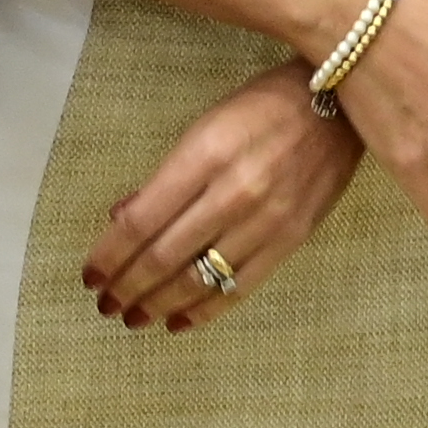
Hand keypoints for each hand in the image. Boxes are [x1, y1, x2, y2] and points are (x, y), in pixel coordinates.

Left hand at [86, 64, 364, 329]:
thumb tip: (122, 218)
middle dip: (127, 286)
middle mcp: (233, 193)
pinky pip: (239, 288)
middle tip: (105, 303)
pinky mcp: (290, 241)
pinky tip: (178, 321)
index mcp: (204, 156)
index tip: (91, 274)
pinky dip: (204, 311)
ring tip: (134, 316)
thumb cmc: (263, 108)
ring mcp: (265, 221)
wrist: (336, 107)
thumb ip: (164, 177)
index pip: (141, 221)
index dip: (109, 255)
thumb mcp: (204, 126)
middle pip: (163, 256)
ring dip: (158, 304)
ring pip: (198, 279)